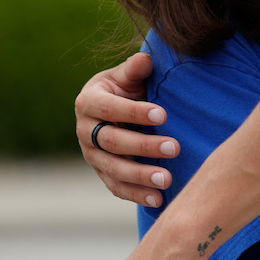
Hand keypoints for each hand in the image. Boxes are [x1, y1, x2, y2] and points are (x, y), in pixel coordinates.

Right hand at [75, 54, 179, 206]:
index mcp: (89, 101)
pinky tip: (158, 200)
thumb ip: (135, 68)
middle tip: (175, 148)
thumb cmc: (129, 86)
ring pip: (113, 168)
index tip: (163, 115)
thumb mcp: (130, 74)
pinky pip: (116, 187)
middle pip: (112, 142)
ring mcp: (91, 155)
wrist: (121, 106)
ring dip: (140, 176)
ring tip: (167, 179)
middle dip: (144, 146)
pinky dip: (136, 195)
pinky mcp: (102, 172)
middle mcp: (85, 130)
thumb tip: (144, 59)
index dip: (135, 112)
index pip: (110, 109)